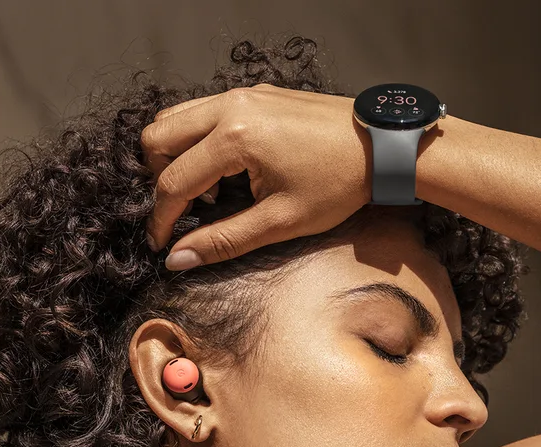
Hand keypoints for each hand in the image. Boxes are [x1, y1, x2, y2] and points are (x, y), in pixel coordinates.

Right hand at [142, 83, 372, 268]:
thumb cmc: (339, 184)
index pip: (174, 181)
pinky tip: (227, 171)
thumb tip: (178, 259)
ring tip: (207, 192)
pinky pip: (204, 110)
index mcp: (234, 138)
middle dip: (158, 178)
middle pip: (157, 136)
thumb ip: (224, 240)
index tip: (161, 244)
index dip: (162, 219)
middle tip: (182, 211)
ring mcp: (242, 94)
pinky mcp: (255, 93)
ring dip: (176, 155)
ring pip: (176, 117)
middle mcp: (230, 106)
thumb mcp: (281, 221)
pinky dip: (198, 139)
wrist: (382, 146)